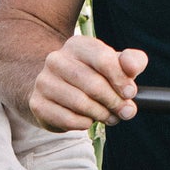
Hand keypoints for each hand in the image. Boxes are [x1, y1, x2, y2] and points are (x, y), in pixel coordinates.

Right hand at [30, 36, 148, 132]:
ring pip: (81, 103)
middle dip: (114, 102)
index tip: (130, 93)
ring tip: (108, 116)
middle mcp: (56, 59)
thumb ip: (132, 61)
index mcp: (77, 45)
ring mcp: (44, 81)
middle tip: (124, 111)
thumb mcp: (114, 64)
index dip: (121, 80)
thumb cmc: (92, 76)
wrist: (55, 92)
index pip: (103, 59)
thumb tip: (132, 69)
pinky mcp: (37, 103)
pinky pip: (68, 119)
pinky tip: (88, 120)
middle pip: (94, 84)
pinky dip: (84, 124)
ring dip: (101, 114)